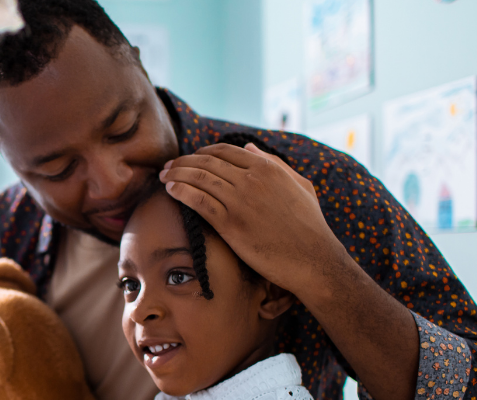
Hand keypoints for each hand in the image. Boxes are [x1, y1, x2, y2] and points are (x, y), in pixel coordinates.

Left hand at [159, 143, 349, 292]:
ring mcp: (240, 201)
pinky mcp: (231, 224)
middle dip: (183, 162)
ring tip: (163, 176)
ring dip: (176, 174)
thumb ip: (274, 163)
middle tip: (168, 166)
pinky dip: (181, 192)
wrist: (312, 259)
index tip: (190, 159)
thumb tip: (250, 146)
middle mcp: (252, 179)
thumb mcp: (300, 185)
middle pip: (206, 162)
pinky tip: (171, 190)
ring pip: (199, 178)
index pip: (223, 151)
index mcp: (267, 168)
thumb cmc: (309, 225)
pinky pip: (199, 201)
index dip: (201, 153)